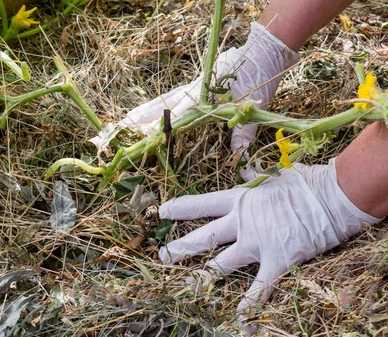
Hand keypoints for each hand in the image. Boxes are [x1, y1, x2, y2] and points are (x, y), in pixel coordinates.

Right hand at [119, 22, 298, 178]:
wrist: (262, 49)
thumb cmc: (258, 76)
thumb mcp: (253, 108)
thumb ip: (243, 134)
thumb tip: (242, 162)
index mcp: (202, 96)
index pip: (174, 115)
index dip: (157, 128)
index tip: (140, 137)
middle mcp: (192, 91)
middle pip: (160, 106)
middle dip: (138, 119)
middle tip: (119, 130)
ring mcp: (192, 87)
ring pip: (161, 101)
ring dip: (142, 112)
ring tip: (125, 123)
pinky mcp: (195, 85)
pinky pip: (170, 97)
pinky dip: (156, 105)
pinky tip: (149, 112)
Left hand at [157, 159, 380, 332]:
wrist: (332, 197)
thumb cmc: (305, 182)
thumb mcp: (274, 175)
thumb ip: (253, 176)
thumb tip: (243, 171)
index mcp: (239, 200)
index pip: (201, 204)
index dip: (179, 209)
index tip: (161, 212)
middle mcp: (242, 224)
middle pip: (203, 238)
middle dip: (180, 248)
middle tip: (161, 257)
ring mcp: (257, 244)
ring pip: (222, 265)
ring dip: (202, 278)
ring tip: (182, 288)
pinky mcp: (277, 262)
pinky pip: (260, 289)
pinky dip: (250, 306)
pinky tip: (238, 321)